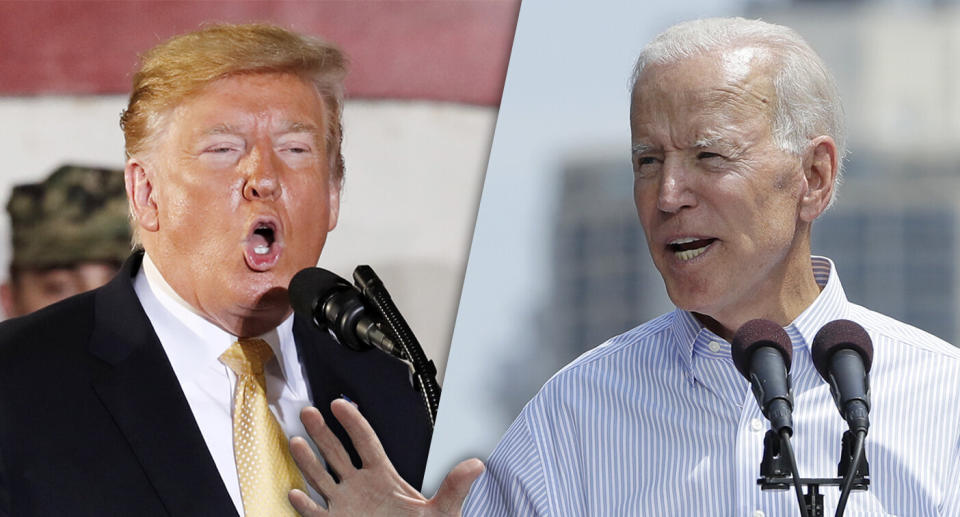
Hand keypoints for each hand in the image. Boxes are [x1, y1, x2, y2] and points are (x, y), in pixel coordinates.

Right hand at [289, 400, 483, 516]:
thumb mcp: (442, 512)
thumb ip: (454, 487)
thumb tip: (476, 465)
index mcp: (384, 476)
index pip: (366, 442)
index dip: (353, 422)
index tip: (339, 404)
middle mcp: (361, 486)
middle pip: (337, 453)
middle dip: (322, 432)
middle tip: (308, 411)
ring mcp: (346, 505)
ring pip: (321, 478)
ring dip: (308, 461)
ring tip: (295, 441)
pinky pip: (316, 514)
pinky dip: (305, 505)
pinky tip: (295, 493)